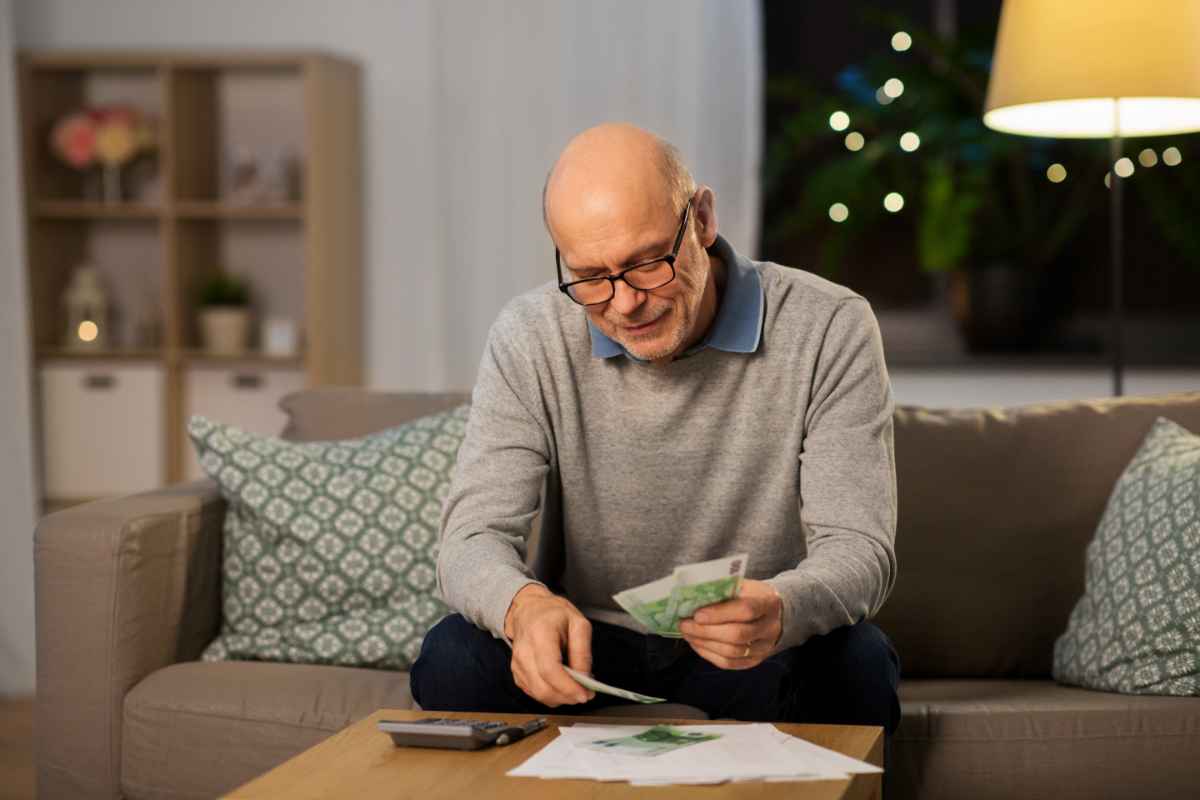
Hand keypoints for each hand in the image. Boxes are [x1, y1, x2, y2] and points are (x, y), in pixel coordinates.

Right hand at [503, 584, 596, 706]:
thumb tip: (585, 678)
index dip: (567, 687)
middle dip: (567, 697)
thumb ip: (583, 652)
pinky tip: (561, 685)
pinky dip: (551, 695)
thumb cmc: (553, 614)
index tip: (584, 694)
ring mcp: (518, 664)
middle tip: (584, 693)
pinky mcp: (517, 674)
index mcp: (539, 634)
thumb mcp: (578, 624)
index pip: (550, 669)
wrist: (529, 611)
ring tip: (575, 687)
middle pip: (542, 688)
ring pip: (538, 694)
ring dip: (560, 698)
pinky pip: (535, 693)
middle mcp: (524, 651)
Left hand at [678, 579, 783, 669]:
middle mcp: (770, 627)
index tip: (697, 614)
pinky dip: (709, 655)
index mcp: (768, 603)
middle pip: (737, 635)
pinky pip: (730, 663)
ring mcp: (764, 647)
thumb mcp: (742, 585)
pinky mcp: (755, 660)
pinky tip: (697, 644)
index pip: (745, 610)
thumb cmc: (751, 595)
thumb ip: (722, 589)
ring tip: (687, 634)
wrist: (774, 613)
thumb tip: (691, 597)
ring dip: (704, 644)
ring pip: (732, 652)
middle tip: (684, 625)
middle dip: (706, 631)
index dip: (719, 614)